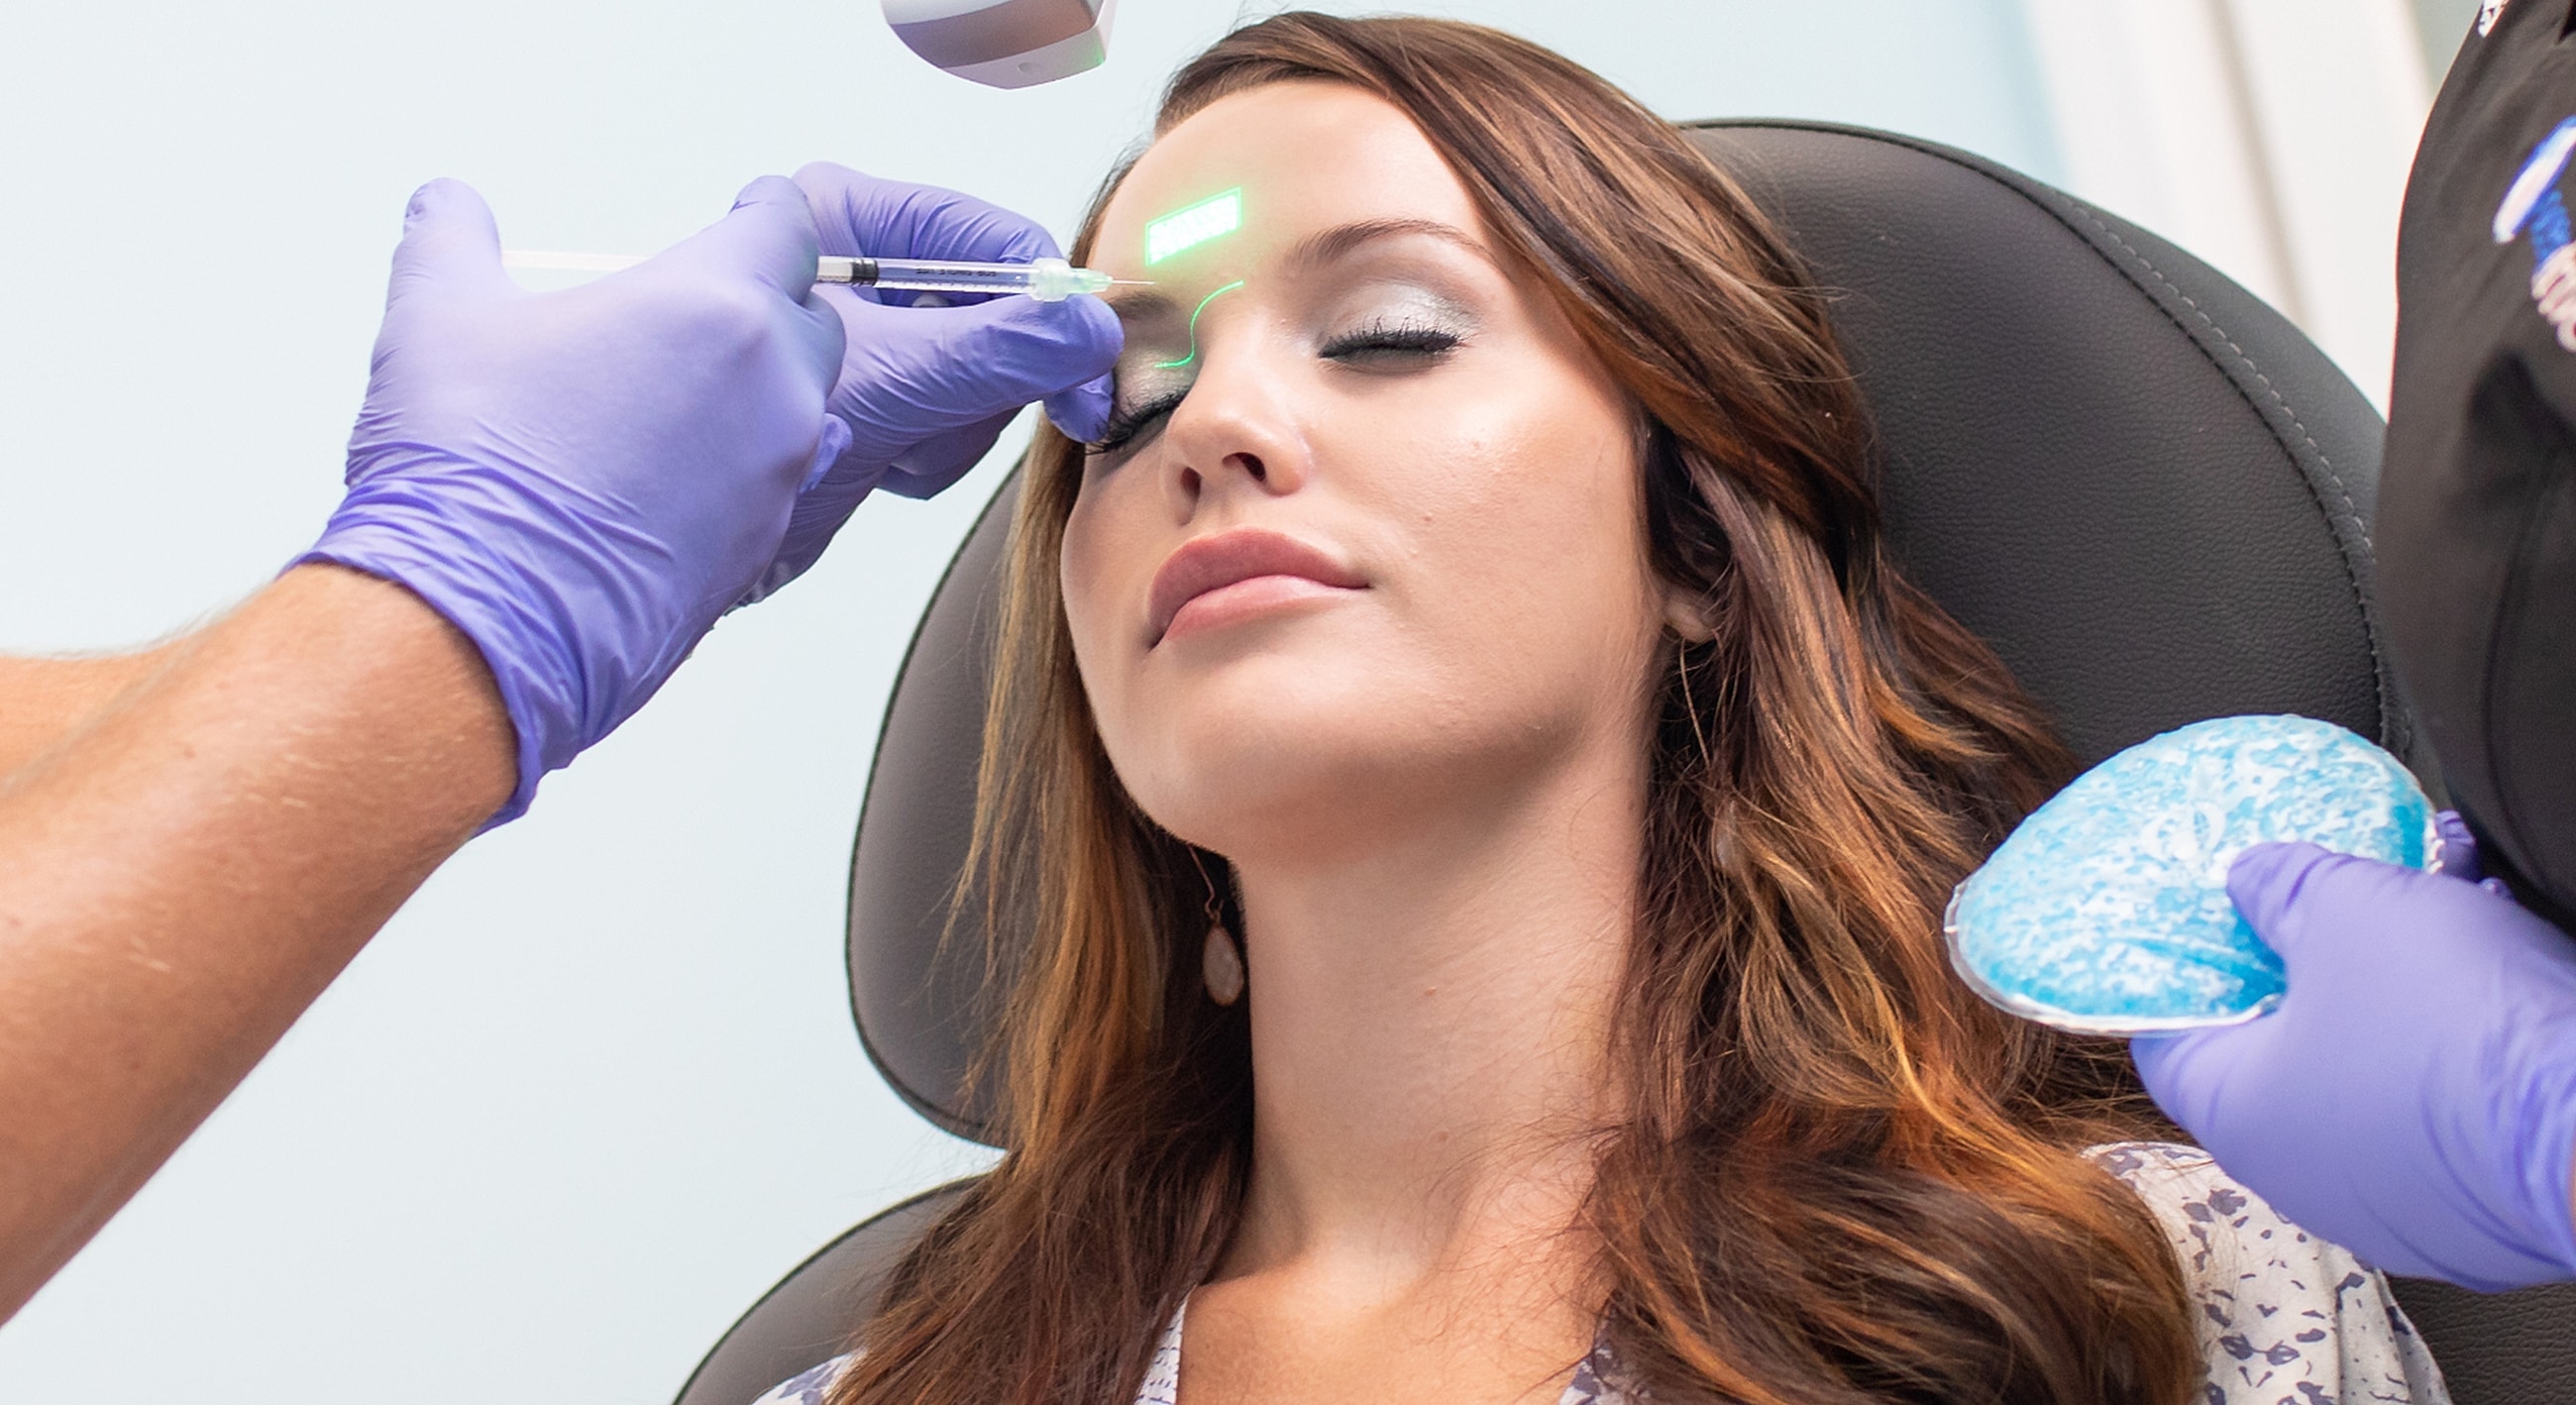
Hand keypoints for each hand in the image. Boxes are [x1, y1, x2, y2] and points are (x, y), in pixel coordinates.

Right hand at [302, 176, 845, 821]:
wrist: (483, 623)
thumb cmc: (469, 471)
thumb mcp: (435, 316)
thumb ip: (450, 239)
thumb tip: (445, 204)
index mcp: (712, 305)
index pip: (786, 228)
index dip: (765, 214)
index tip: (749, 212)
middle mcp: (772, 386)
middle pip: (812, 318)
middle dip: (767, 305)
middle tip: (696, 313)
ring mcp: (779, 473)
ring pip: (807, 406)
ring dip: (762, 391)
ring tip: (677, 400)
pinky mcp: (767, 546)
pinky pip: (784, 484)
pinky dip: (747, 467)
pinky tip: (675, 477)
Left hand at [746, 163, 1122, 602]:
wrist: (662, 536)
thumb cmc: (724, 427)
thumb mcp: (883, 380)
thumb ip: (997, 352)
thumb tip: (1092, 332)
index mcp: (844, 218)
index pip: (992, 239)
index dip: (1047, 302)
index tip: (1085, 365)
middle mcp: (857, 269)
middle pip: (994, 310)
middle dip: (985, 380)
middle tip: (966, 418)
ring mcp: (867, 340)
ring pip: (978, 375)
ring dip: (950, 428)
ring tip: (892, 449)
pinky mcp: (870, 402)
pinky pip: (947, 419)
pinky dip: (928, 454)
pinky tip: (882, 469)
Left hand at [2132, 821, 2575, 1288]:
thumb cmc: (2454, 1025)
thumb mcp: (2347, 910)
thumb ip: (2279, 888)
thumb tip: (2249, 878)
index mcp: (2237, 1115)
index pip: (2169, 1040)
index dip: (2190, 972)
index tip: (2213, 928)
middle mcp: (2301, 1176)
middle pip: (2280, 1049)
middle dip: (2315, 963)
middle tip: (2346, 904)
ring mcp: (2393, 1203)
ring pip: (2373, 1069)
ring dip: (2401, 989)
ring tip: (2447, 905)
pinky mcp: (2474, 1210)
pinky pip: (2445, 1108)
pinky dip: (2461, 1042)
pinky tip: (2498, 969)